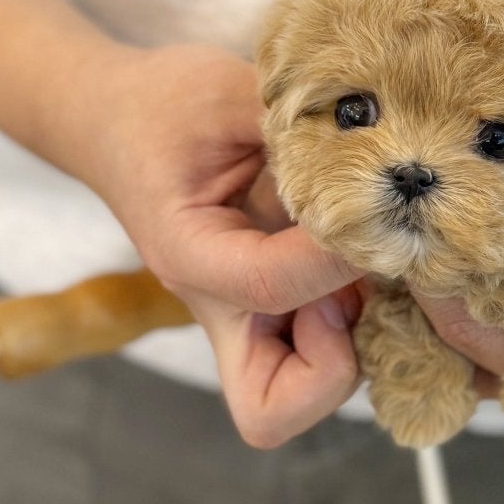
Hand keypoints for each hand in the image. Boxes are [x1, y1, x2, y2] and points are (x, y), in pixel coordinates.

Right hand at [62, 39, 361, 446]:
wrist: (116, 121)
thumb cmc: (161, 106)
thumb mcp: (226, 93)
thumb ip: (299, 129)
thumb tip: (387, 145)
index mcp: (190, 256)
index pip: (269, 289)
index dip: (333, 260)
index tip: (367, 214)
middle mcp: (218, 306)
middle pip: (272, 409)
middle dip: (334, 366)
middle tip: (354, 289)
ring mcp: (247, 317)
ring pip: (306, 391)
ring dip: (357, 337)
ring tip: (368, 259)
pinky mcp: (275, 308)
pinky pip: (325, 348)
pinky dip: (363, 315)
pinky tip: (367, 253)